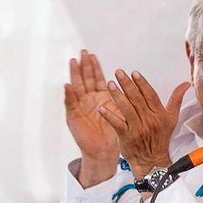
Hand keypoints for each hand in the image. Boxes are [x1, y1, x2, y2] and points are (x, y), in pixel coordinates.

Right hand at [64, 50, 119, 185]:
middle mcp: (89, 99)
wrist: (104, 149)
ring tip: (73, 63)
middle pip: (86, 79)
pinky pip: (71, 104)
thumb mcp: (121, 111)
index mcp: (101, 97)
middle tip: (82, 53)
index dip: (95, 67)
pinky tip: (68, 86)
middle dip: (84, 66)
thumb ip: (124, 97)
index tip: (93, 55)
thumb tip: (134, 84)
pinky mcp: (75, 116)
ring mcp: (81, 106)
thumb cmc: (113, 132)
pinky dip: (70, 95)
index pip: (97, 78)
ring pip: (77, 87)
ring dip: (75, 75)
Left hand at [99, 69, 190, 179]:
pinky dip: (110, 116)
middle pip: (137, 99)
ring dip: (118, 95)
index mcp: (160, 114)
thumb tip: (185, 84)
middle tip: (119, 72)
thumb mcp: (172, 118)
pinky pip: (118, 124)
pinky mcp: (127, 137)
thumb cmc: (160, 139)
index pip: (150, 95)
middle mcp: (149, 120)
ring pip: (127, 109)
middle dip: (128, 84)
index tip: (134, 73)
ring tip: (110, 84)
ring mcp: (138, 129)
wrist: (153, 161)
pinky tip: (102, 108)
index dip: (142, 83)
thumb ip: (176, 99)